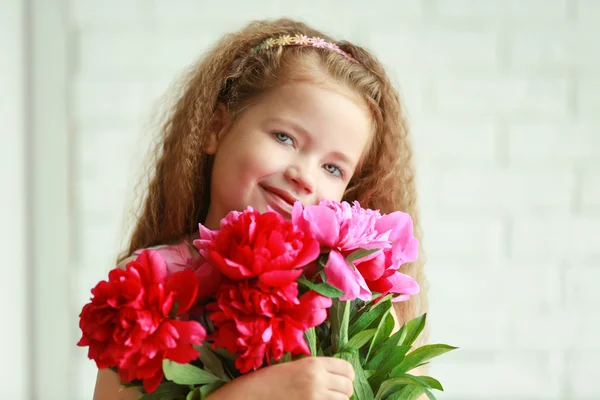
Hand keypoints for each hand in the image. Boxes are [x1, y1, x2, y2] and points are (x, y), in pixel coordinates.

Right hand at [208, 356, 354, 399]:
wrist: (251, 396)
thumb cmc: (268, 380)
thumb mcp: (293, 366)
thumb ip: (314, 369)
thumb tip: (334, 375)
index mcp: (314, 364)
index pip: (347, 368)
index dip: (346, 374)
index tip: (341, 378)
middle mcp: (318, 380)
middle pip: (348, 386)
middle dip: (343, 390)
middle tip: (333, 392)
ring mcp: (316, 398)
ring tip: (323, 399)